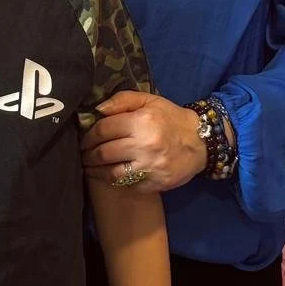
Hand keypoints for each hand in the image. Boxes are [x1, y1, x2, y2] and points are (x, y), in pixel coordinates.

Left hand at [82, 92, 206, 193]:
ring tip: (89, 168)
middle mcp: (145, 145)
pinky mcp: (154, 184)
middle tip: (83, 154)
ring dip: (95, 171)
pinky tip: (108, 177)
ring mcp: (149, 167)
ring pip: (111, 173)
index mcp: (142, 122)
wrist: (201, 142)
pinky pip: (127, 185)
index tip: (84, 139)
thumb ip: (123, 100)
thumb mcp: (150, 101)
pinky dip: (114, 182)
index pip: (104, 130)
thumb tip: (97, 109)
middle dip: (88, 155)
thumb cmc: (171, 119)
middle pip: (104, 153)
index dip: (89, 135)